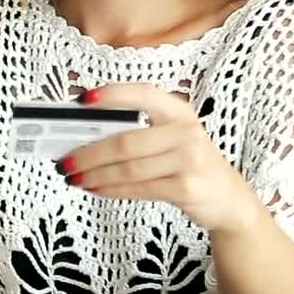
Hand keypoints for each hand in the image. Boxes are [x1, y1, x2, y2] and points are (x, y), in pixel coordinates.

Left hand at [58, 84, 262, 234]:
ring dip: (94, 174)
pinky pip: (137, 188)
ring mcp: (188, 160)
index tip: (83, 100)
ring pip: (127, 168)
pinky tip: (95, 188)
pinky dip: (110, 190)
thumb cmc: (190, 163)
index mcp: (178, 111)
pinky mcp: (186, 187)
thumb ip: (138, 130)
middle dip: (88, 152)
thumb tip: (85, 133)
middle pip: (125, 141)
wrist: (228, 199)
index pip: (142, 94)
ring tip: (74, 176)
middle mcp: (185, 131)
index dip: (112, 95)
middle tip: (64, 159)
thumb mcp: (172, 138)